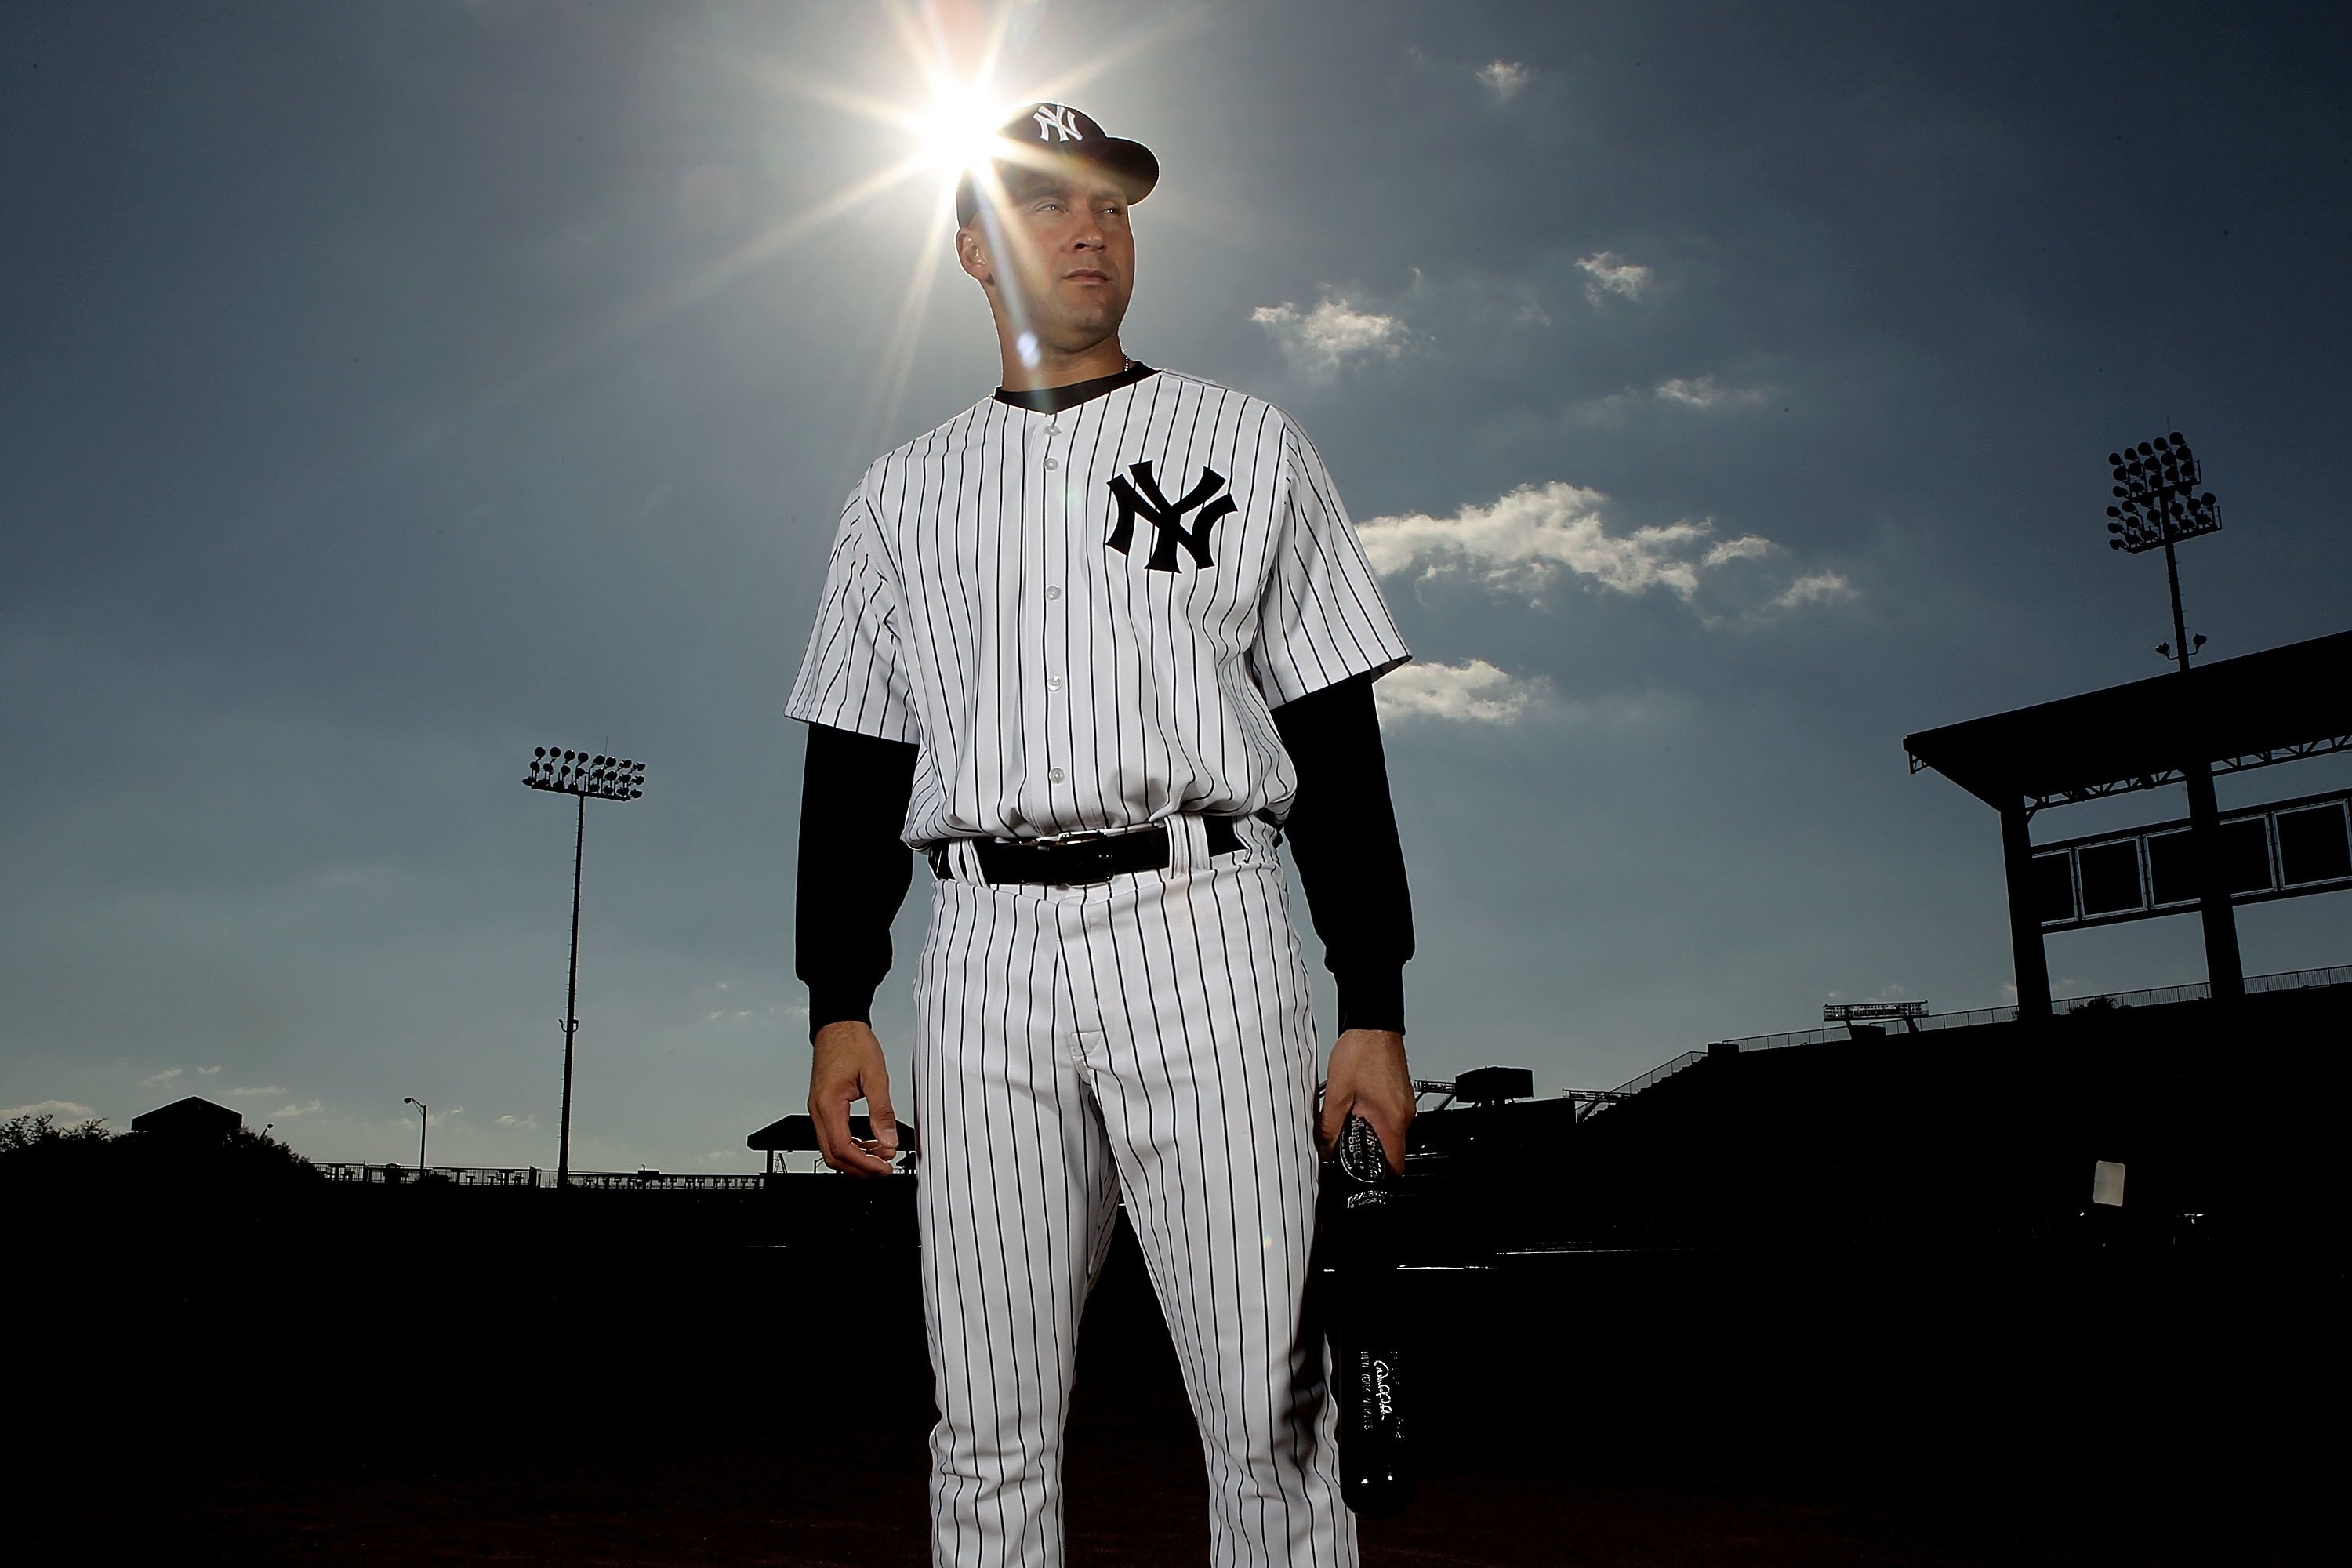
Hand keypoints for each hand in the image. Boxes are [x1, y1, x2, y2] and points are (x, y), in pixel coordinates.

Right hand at [808, 1020, 900, 1175]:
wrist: (838, 1025)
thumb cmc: (853, 1043)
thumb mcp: (876, 1076)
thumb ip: (882, 1111)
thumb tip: (889, 1141)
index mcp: (829, 1103)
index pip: (843, 1148)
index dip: (865, 1164)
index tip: (884, 1168)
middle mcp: (818, 1110)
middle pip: (833, 1155)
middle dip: (859, 1167)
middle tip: (884, 1168)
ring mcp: (818, 1109)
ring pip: (831, 1148)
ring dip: (856, 1158)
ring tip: (881, 1155)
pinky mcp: (822, 1106)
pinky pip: (832, 1136)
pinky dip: (851, 1145)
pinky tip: (869, 1143)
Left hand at [1317, 1028, 1411, 1172]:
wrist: (1373, 1024)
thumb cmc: (1361, 1051)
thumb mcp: (1336, 1094)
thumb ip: (1328, 1126)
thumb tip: (1323, 1147)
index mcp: (1391, 1120)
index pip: (1395, 1166)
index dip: (1378, 1177)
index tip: (1362, 1176)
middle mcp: (1404, 1114)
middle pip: (1391, 1150)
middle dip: (1368, 1152)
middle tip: (1347, 1143)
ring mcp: (1405, 1104)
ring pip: (1389, 1132)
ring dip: (1370, 1132)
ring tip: (1351, 1118)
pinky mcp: (1400, 1094)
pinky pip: (1390, 1116)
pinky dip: (1374, 1117)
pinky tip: (1359, 1104)